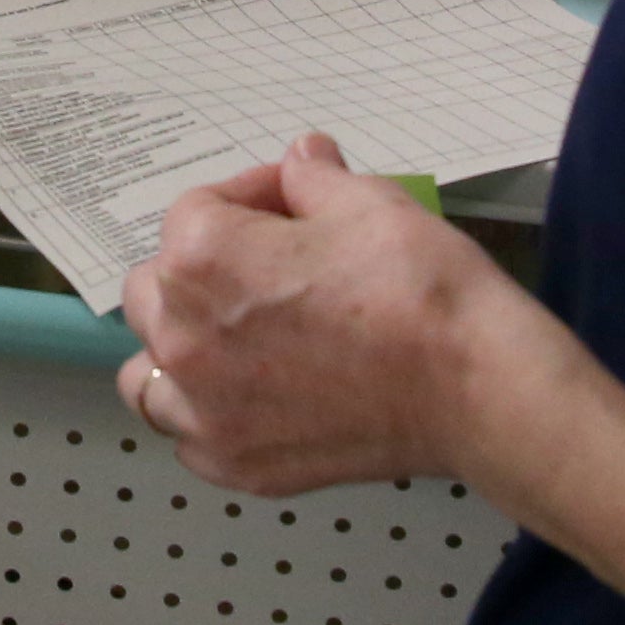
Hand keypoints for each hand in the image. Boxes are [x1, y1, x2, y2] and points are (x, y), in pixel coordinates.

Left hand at [118, 134, 571, 499]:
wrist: (475, 387)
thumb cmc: (419, 289)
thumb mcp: (368, 202)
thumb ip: (311, 180)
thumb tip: (300, 159)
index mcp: (200, 259)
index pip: (198, 209)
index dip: (251, 200)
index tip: (293, 210)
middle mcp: (182, 337)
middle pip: (156, 289)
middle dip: (202, 270)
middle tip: (269, 272)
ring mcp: (204, 410)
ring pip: (150, 372)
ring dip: (181, 350)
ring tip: (239, 342)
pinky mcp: (235, 464)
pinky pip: (188, 435)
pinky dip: (210, 415)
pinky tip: (258, 398)